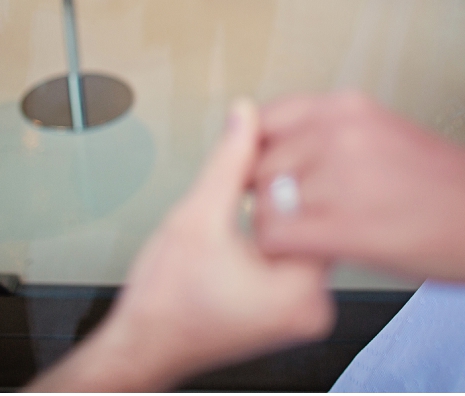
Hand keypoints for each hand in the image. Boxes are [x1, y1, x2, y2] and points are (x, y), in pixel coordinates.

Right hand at [28, 99, 334, 391]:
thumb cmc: (164, 304)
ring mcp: (302, 312)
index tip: (267, 156)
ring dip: (277, 216)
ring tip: (241, 212)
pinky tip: (244, 233)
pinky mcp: (289, 311)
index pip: (320, 208)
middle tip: (252, 179)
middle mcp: (312, 307)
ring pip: (304, 239)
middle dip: (283, 195)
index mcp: (300, 291)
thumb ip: (228, 163)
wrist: (144, 345)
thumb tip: (246, 119)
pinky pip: (293, 259)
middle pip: (314, 223)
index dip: (290, 175)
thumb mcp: (196, 217)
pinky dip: (273, 239)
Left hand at [252, 92, 464, 281]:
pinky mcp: (346, 224)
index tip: (273, 179)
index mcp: (345, 107)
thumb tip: (290, 157)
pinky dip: (286, 254)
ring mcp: (339, 176)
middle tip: (297, 218)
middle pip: (257, 166)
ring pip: (261, 206)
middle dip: (267, 198)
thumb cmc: (457, 187)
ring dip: (278, 229)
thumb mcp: (387, 135)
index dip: (262, 157)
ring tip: (313, 240)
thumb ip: (333, 139)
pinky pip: (277, 238)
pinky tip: (317, 257)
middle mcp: (336, 132)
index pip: (264, 121)